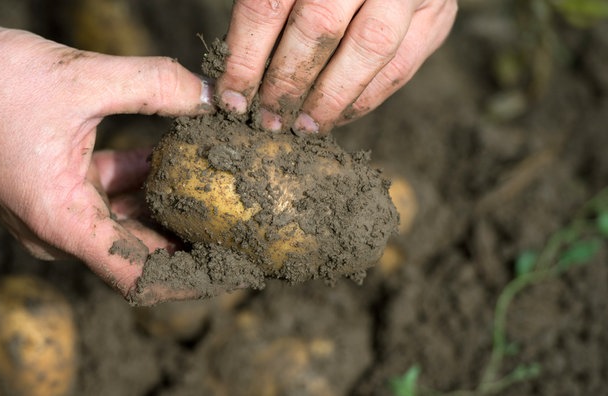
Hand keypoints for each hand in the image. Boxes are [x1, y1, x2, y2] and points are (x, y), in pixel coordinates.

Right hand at [0, 4, 212, 303]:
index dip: (189, 277)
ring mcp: (53, 209)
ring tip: (216, 188)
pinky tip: (172, 155)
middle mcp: (57, 227)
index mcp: (60, 221)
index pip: (139, 276)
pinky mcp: (51, 187)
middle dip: (188, 238)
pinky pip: (107, 194)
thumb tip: (209, 97)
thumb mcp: (81, 78)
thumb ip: (154, 85)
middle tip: (237, 224)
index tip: (230, 267)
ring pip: (125, 219)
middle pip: (138, 250)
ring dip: (166, 203)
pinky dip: (139, 179)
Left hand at [216, 0, 456, 133]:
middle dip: (286, 84)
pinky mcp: (436, 15)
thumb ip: (269, 7)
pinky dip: (365, 99)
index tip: (231, 98)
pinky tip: (338, 116)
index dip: (245, 58)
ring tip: (303, 128)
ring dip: (329, 100)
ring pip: (366, 51)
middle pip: (317, 28)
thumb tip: (237, 75)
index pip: (267, 6)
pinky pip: (400, 67)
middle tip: (267, 119)